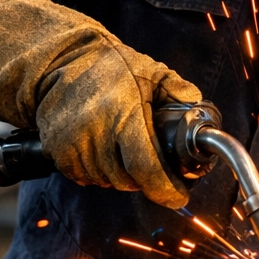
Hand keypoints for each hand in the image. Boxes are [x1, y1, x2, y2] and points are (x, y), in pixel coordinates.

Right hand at [0, 0, 200, 208]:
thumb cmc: (110, 66)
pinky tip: (105, 151)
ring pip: (106, 181)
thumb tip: (201, 113)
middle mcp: (96, 132)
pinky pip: (85, 177)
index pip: (146, 166)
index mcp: (124, 113)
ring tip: (126, 153)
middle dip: (145, 179)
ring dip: (121, 176)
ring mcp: (73, 144)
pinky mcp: (57, 152)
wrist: (59, 61)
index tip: (177, 196)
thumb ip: (179, 91)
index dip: (164, 188)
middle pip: (127, 179)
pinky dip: (99, 172)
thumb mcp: (152, 71)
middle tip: (154, 167)